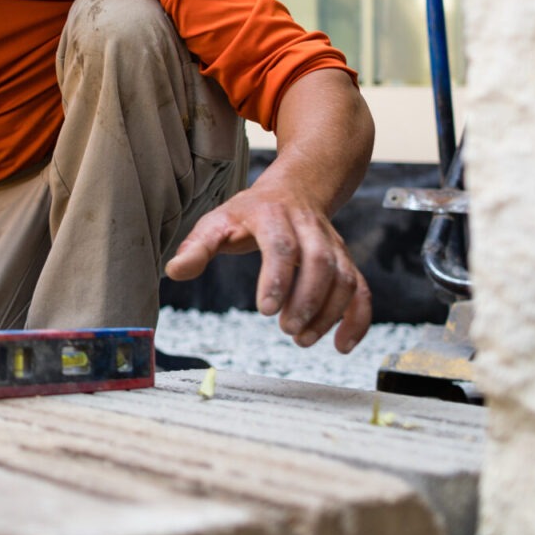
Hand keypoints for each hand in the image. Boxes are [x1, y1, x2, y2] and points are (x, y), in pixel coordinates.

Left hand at [165, 186, 371, 352]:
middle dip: (307, 300)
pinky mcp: (346, 262)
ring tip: (302, 339)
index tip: (266, 309)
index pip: (280, 244)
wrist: (296, 189)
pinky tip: (342, 345)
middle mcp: (309, 228)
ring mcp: (332, 245)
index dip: (277, 277)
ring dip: (329, 314)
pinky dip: (358, 319)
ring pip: (344, 278)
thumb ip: (197, 247)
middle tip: (287, 330)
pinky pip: (361, 289)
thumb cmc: (249, 213)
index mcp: (272, 216)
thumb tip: (173, 271)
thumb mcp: (218, 222)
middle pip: (320, 261)